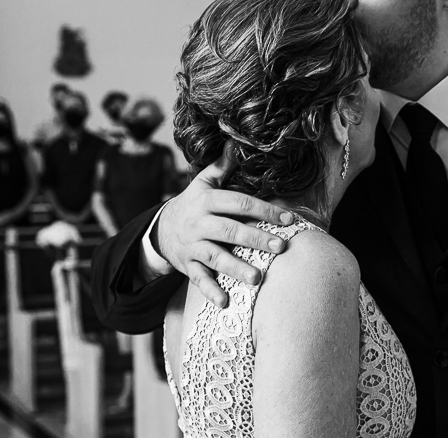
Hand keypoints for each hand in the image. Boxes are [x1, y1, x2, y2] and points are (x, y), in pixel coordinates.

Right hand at [156, 141, 293, 307]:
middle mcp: (199, 224)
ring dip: (236, 268)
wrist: (160, 229)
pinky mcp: (187, 266)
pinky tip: (226, 303)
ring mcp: (192, 246)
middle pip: (230, 231)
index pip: (238, 203)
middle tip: (280, 248)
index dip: (263, 210)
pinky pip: (198, 280)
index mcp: (207, 201)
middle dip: (255, 239)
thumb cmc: (192, 204)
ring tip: (257, 278)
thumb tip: (236, 144)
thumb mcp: (203, 184)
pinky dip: (211, 291)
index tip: (287, 219)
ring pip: (215, 257)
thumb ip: (221, 167)